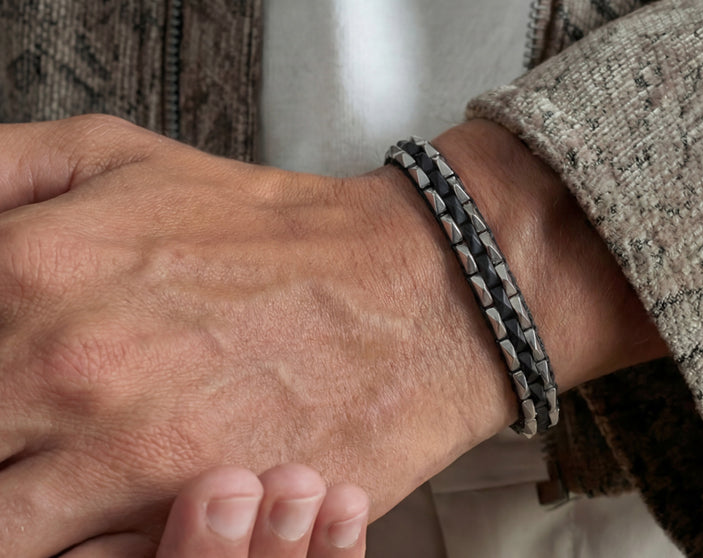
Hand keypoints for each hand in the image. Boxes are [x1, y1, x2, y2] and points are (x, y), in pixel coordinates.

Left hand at [0, 116, 665, 555]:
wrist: (416, 294)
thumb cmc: (277, 237)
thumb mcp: (117, 155)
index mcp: (26, 272)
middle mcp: (63, 372)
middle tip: (23, 435)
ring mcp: (127, 459)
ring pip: (3, 532)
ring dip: (21, 512)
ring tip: (52, 486)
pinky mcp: (192, 516)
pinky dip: (79, 551)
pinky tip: (93, 519)